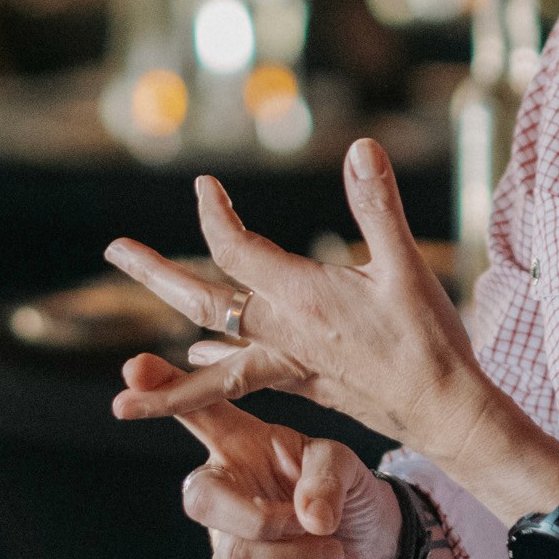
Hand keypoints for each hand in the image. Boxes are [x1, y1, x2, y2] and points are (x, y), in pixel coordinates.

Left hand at [101, 139, 495, 466]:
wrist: (446, 412)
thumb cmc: (429, 340)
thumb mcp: (405, 264)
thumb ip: (378, 204)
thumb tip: (361, 146)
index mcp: (300, 297)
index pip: (234, 249)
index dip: (214, 214)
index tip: (204, 186)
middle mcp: (282, 334)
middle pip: (202, 303)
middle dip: (155, 274)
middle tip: (113, 249)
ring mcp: (289, 364)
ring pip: (213, 358)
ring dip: (166, 364)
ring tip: (126, 376)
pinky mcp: (304, 385)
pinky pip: (243, 376)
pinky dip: (213, 366)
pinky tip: (199, 355)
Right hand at [143, 383, 400, 558]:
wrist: (369, 543)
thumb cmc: (344, 489)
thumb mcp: (345, 465)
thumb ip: (327, 478)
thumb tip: (312, 519)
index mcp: (240, 443)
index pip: (197, 412)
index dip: (163, 390)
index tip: (134, 367)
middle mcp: (223, 485)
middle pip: (199, 498)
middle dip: (257, 519)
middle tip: (307, 521)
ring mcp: (223, 535)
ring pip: (236, 552)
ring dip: (296, 556)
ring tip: (332, 548)